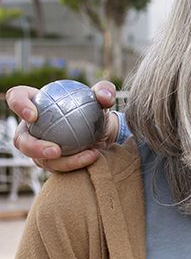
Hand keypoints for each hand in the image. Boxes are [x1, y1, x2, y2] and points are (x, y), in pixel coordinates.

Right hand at [6, 80, 120, 171]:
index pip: (17, 98)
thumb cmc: (95, 108)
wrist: (104, 131)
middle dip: (33, 147)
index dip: (18, 105)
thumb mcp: (103, 96)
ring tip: (85, 156)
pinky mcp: (51, 162)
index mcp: (36, 103)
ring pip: (39, 159)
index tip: (33, 115)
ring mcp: (38, 147)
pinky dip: (76, 164)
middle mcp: (31, 127)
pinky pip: (59, 167)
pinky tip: (93, 156)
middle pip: (21, 139)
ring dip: (61, 161)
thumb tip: (104, 97)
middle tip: (56, 151)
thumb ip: (105, 91)